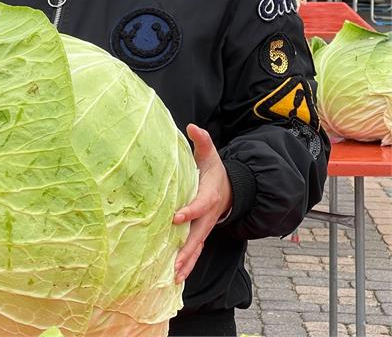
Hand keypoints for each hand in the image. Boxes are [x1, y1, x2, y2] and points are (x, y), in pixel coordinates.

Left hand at [172, 124, 232, 283]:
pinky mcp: (201, 234)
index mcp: (209, 195)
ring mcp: (206, 227)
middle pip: (198, 235)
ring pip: (196, 247)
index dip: (189, 211)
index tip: (176, 217)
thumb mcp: (210, 154)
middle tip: (173, 263)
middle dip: (186, 249)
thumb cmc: (214, 170)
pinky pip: (195, 251)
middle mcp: (209, 215)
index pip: (200, 205)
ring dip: (186, 263)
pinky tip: (176, 279)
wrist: (231, 188)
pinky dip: (187, 265)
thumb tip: (193, 127)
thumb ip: (202, 141)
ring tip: (173, 278)